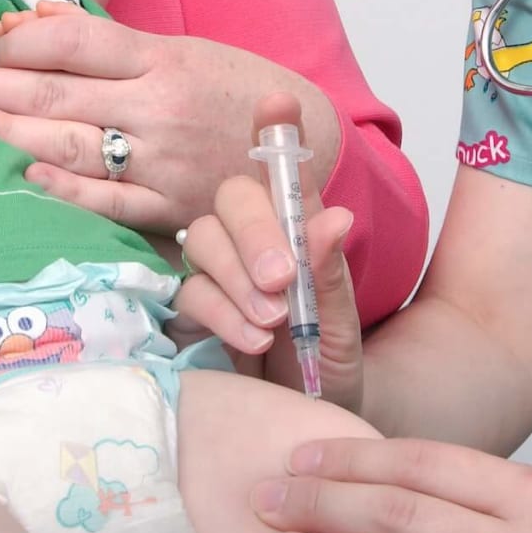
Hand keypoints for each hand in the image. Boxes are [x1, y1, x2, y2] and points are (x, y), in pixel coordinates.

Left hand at [0, 2, 342, 231]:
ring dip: (2, 135)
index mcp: (162, 59)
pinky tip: (20, 175)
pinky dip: (60, 188)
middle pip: (52, 95)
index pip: (72, 42)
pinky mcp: (168, 209)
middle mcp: (157, 108)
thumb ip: (108, 46)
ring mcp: (161, 162)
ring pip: (65, 146)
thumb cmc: (234, 90)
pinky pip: (103, 201)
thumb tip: (25, 27)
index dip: (19, 45)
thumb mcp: (182, 50)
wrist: (310, 147)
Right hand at [177, 98, 361, 404]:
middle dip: (255, 231)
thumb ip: (330, 273)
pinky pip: (189, 292)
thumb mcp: (342, 326)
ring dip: (237, 276)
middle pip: (230, 198)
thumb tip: (333, 217)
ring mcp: (218, 275)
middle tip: (282, 278)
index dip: (274, 129)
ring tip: (274, 319)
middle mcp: (252, 242)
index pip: (281, 170)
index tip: (277, 102)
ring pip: (203, 240)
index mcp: (294, 230)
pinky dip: (221, 311)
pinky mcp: (190, 314)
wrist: (307, 430)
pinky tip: (252, 337)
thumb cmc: (327, 371)